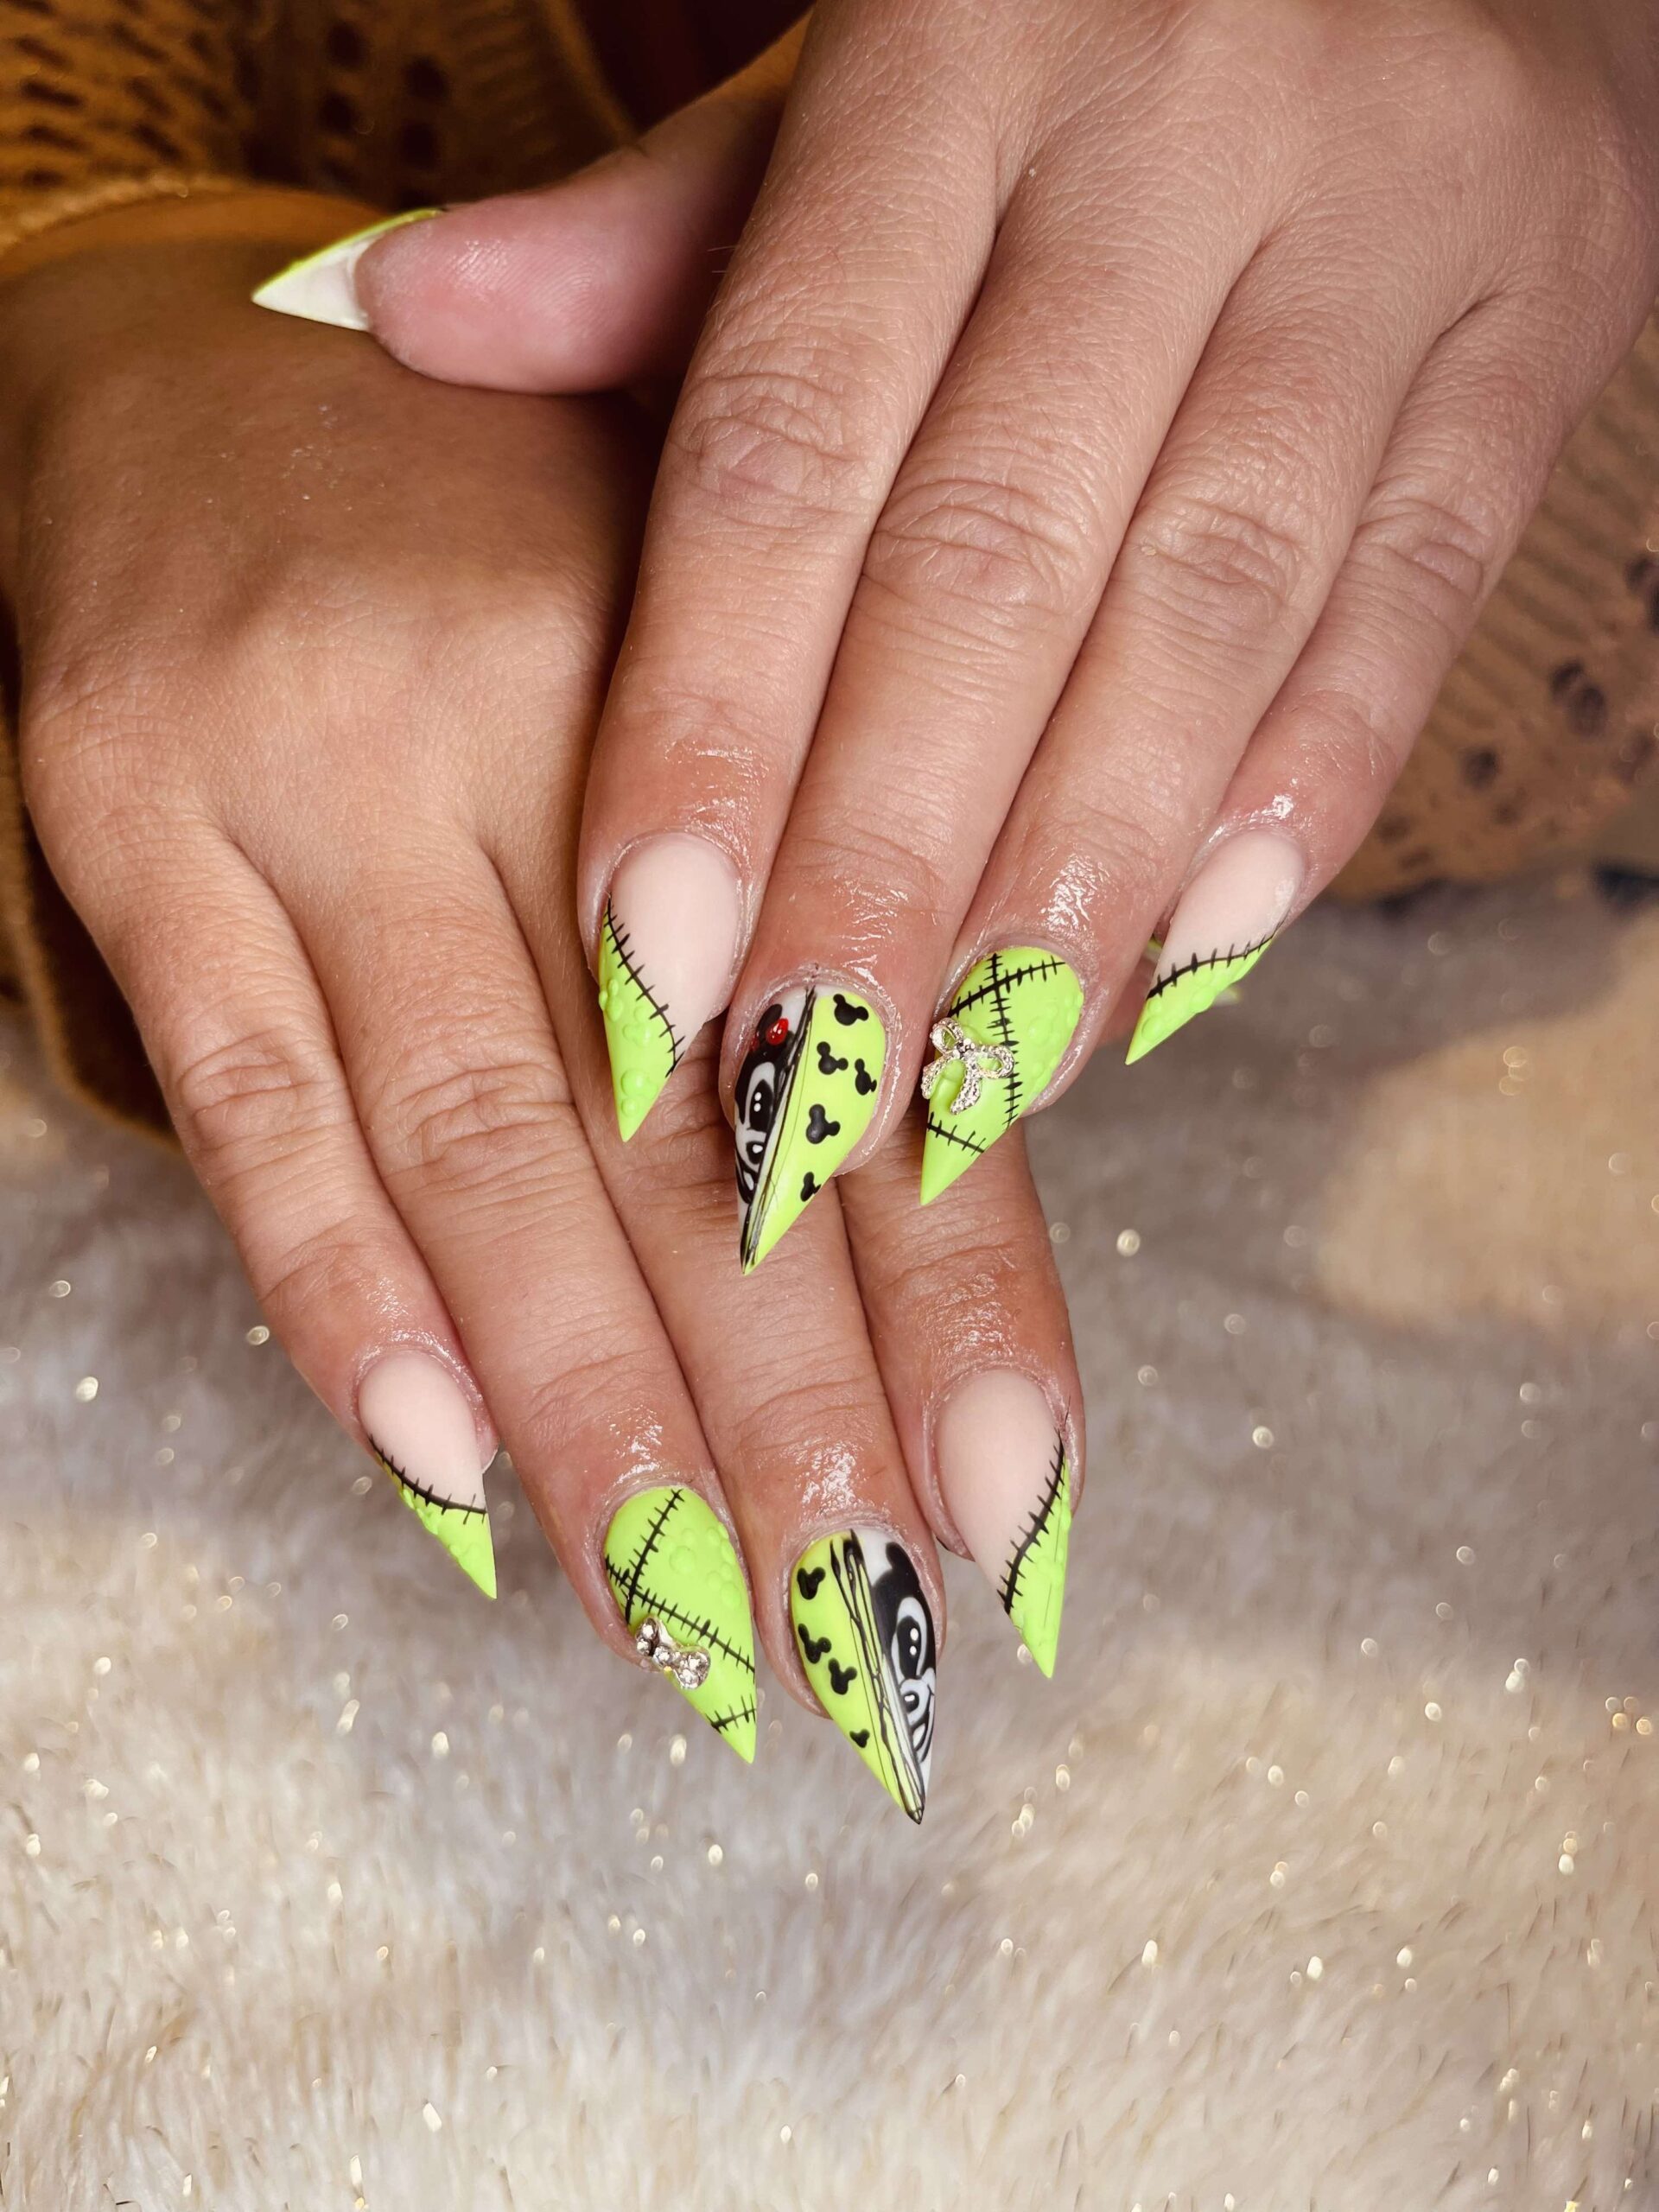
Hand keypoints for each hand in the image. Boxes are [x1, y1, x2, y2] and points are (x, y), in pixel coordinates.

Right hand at [0, 202, 1082, 1816]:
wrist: (198, 377)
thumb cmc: (506, 545)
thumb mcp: (702, 650)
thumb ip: (823, 880)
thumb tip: (959, 1192)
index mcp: (729, 666)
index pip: (864, 1039)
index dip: (953, 1287)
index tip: (1020, 1505)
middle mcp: (529, 711)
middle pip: (683, 1129)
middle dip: (790, 1407)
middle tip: (870, 1637)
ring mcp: (310, 770)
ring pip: (480, 1150)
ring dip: (593, 1411)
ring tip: (692, 1625)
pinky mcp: (131, 820)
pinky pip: (249, 1103)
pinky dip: (346, 1300)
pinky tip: (449, 1477)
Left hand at [312, 0, 1658, 1244]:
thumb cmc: (1090, 21)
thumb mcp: (862, 83)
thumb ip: (664, 233)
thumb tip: (396, 314)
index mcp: (955, 53)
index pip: (790, 437)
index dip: (713, 713)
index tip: (647, 953)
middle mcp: (1174, 134)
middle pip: (991, 566)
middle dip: (883, 861)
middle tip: (801, 1087)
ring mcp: (1386, 222)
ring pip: (1204, 614)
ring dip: (1076, 880)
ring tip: (971, 1077)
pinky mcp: (1545, 322)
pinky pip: (1414, 600)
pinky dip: (1299, 801)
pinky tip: (1185, 961)